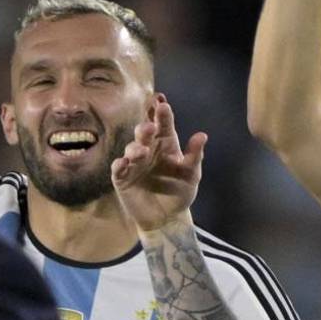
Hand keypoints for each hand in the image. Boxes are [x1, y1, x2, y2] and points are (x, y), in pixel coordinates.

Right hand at [112, 94, 206, 231]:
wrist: (168, 217)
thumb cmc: (180, 192)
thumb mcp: (191, 174)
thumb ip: (195, 155)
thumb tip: (202, 135)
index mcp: (166, 146)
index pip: (163, 126)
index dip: (161, 115)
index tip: (162, 102)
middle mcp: (148, 150)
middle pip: (144, 135)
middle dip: (145, 129)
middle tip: (149, 126)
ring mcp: (134, 163)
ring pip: (131, 150)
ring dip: (135, 148)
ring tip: (142, 151)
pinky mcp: (122, 178)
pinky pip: (118, 169)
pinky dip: (121, 165)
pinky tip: (124, 163)